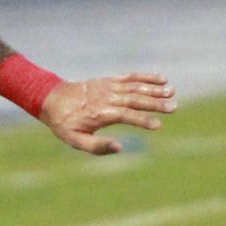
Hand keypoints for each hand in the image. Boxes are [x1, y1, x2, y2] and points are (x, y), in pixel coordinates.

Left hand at [40, 72, 175, 155]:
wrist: (52, 99)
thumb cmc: (65, 124)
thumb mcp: (76, 141)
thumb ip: (98, 146)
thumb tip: (121, 147)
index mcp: (100, 113)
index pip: (126, 116)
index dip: (142, 120)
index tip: (158, 125)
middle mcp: (106, 98)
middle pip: (135, 99)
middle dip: (155, 103)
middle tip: (174, 107)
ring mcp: (109, 87)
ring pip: (135, 87)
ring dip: (154, 89)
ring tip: (173, 92)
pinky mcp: (109, 81)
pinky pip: (130, 77)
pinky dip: (145, 77)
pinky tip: (161, 79)